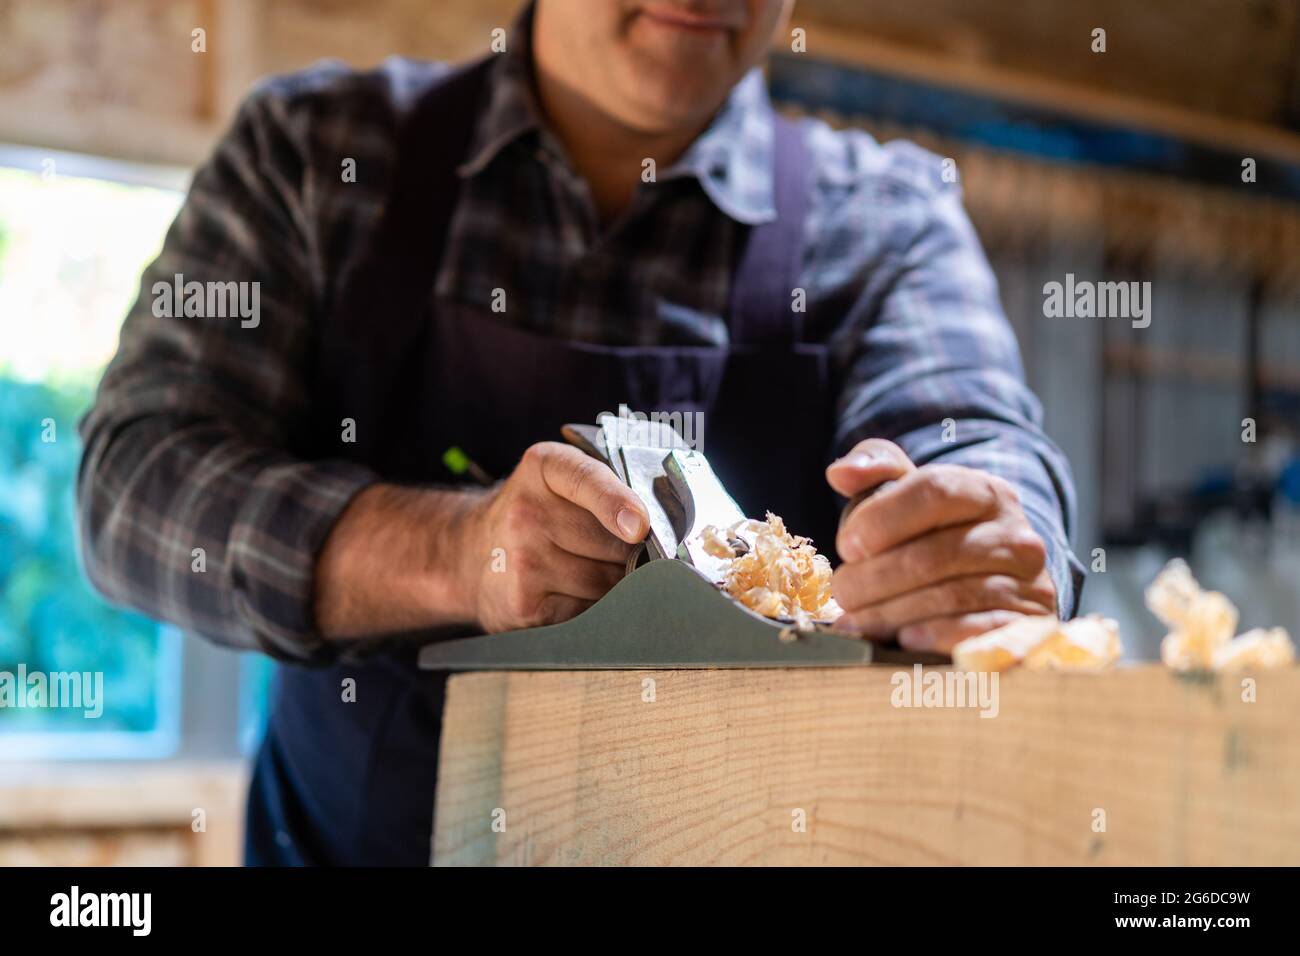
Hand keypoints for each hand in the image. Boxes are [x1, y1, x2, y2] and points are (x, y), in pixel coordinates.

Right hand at [459, 442, 647, 631]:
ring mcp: (522, 562)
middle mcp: (527, 512)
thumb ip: (610, 486)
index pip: (587, 480)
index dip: (617, 503)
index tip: (638, 526)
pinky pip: (590, 613)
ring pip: (607, 584)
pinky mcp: (525, 606)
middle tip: (626, 551)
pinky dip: (597, 609)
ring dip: (617, 584)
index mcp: (544, 467)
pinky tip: (576, 593)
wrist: (469, 553)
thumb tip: (668, 528)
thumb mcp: (560, 479)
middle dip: (634, 553)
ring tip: (594, 571)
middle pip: (614, 544)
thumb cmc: (536, 514)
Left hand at [826, 439, 1055, 653]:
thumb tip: (840, 474)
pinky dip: (936, 636)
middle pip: (936, 553)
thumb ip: (875, 468)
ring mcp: (1031, 584)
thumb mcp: (909, 493)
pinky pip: (980, 632)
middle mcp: (1017, 534)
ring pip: (952, 595)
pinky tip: (903, 640)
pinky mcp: (1029, 628)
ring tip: (857, 623)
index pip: (934, 490)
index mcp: (986, 492)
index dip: (882, 518)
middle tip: (843, 594)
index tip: (846, 546)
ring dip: (892, 613)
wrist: (995, 589)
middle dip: (875, 577)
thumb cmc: (935, 536)